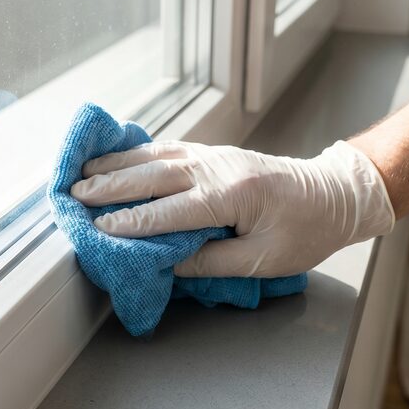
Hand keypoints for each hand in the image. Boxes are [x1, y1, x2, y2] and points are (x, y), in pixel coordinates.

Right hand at [70, 140, 394, 277]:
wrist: (334, 194)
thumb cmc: (305, 231)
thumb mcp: (262, 260)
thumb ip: (211, 260)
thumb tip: (166, 260)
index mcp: (233, 195)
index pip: (171, 211)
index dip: (132, 223)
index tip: (98, 230)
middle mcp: (219, 167)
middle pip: (154, 175)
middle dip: (111, 186)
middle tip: (74, 196)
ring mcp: (216, 155)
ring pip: (157, 156)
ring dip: (117, 165)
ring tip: (82, 174)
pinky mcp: (215, 153)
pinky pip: (169, 148)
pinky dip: (138, 153)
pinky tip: (116, 158)